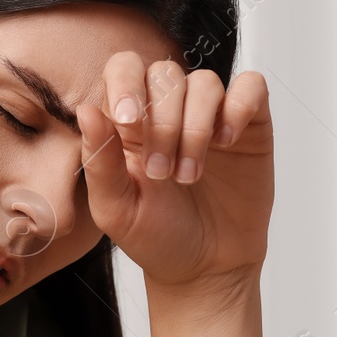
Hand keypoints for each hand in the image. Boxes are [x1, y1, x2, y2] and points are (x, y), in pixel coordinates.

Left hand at [77, 53, 273, 289]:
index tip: (128, 122)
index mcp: (130, 123)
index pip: (125, 68)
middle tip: (161, 173)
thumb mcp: (116, 208)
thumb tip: (85, 109)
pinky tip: (226, 143)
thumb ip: (100, 160)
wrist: (204, 268)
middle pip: (165, 74)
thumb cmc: (155, 237)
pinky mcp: (249, 125)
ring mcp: (211, 115)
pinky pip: (251, 87)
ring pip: (205, 81)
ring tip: (189, 176)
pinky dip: (238, 107)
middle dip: (162, 122)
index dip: (126, 84)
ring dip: (195, 128)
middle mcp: (170, 111)